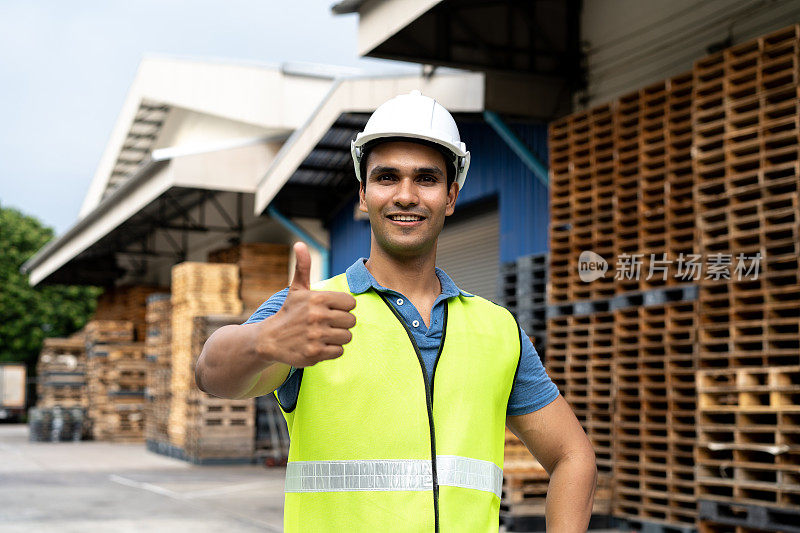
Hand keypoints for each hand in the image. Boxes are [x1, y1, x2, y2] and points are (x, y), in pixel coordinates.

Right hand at [258, 242, 356, 367]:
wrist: (269, 339)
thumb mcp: (296, 288)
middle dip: (341, 323)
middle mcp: (318, 316)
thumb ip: (304, 266)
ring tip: (323, 334)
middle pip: (351, 321)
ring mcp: (316, 336)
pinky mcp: (315, 354)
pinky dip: (331, 350)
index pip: (351, 303)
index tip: (330, 309)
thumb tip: (299, 244)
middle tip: (326, 323)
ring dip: (337, 337)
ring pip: (347, 337)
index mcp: (318, 298)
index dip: (343, 307)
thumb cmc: (289, 312)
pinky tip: (319, 345)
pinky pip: (339, 351)